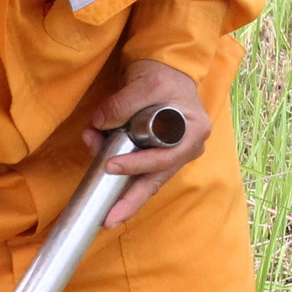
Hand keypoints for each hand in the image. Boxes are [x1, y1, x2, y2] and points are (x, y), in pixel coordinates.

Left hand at [83, 59, 210, 227]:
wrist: (165, 70)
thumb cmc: (162, 76)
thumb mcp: (145, 83)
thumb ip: (122, 104)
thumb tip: (98, 125)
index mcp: (192, 133)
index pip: (164, 159)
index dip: (137, 166)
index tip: (111, 166)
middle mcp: (186, 149)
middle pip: (155, 181)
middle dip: (130, 202)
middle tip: (109, 221)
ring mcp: (171, 155)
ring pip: (144, 181)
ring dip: (120, 190)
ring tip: (103, 212)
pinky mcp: (155, 155)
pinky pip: (136, 172)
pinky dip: (117, 173)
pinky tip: (98, 169)